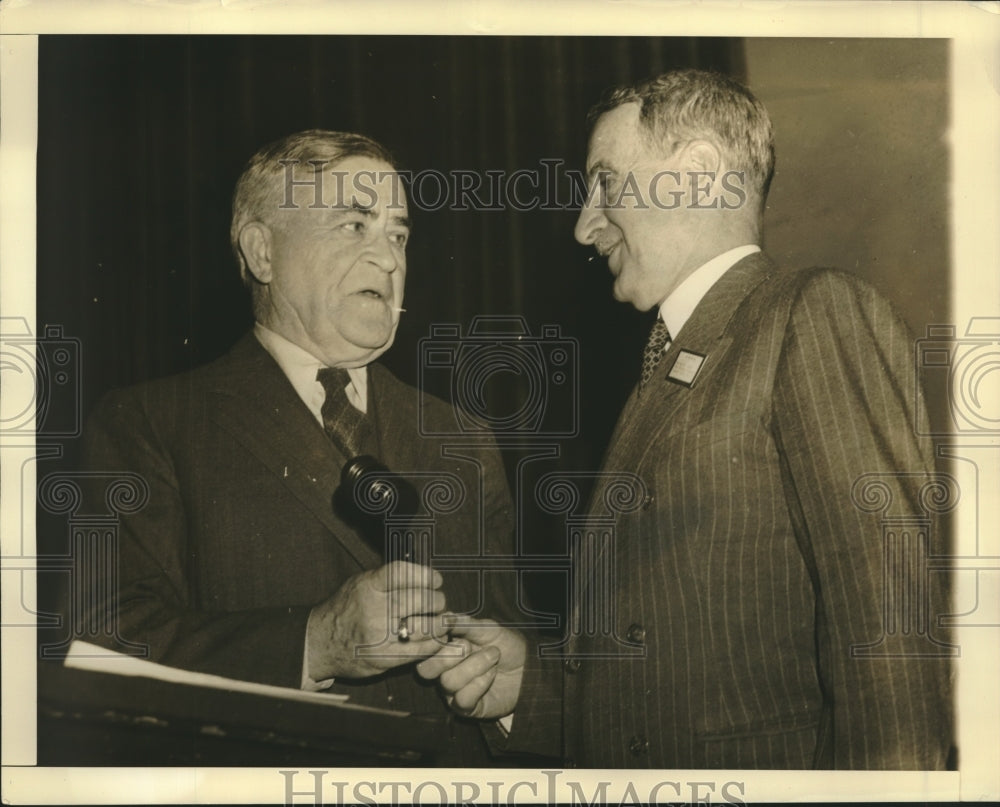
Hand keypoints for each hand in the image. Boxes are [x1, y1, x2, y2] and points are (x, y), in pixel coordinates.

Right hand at [306, 561, 448, 679]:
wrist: (319, 643)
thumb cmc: (345, 609)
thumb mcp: (360, 584)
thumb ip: (388, 579)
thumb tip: (425, 577)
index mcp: (368, 586)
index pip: (403, 573)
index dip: (426, 575)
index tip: (436, 580)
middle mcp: (373, 609)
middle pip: (419, 600)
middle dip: (437, 601)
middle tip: (439, 603)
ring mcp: (378, 635)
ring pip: (424, 627)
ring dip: (440, 624)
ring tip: (442, 621)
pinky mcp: (383, 658)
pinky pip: (418, 650)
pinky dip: (432, 644)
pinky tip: (435, 639)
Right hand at [416, 616, 525, 718]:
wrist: (528, 667)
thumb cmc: (505, 645)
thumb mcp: (486, 628)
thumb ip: (463, 623)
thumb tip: (443, 616)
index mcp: (444, 649)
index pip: (423, 649)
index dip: (431, 641)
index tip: (446, 631)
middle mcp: (444, 671)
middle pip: (426, 670)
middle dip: (449, 655)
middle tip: (469, 646)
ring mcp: (453, 691)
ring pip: (448, 681)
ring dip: (475, 666)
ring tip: (493, 658)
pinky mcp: (466, 708)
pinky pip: (463, 699)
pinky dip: (480, 684)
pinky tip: (491, 675)